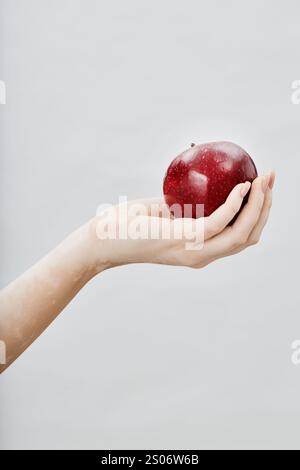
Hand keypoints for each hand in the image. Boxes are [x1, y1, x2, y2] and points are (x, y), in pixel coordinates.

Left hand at [89, 172, 274, 271]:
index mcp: (200, 251)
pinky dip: (236, 202)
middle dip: (266, 208)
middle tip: (270, 179)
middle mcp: (202, 256)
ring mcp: (194, 251)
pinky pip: (220, 221)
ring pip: (242, 232)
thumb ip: (187, 204)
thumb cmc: (129, 224)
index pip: (240, 238)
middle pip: (249, 237)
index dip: (258, 215)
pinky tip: (242, 185)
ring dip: (259, 205)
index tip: (263, 188)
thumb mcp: (165, 211)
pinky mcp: (184, 240)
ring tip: (263, 179)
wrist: (103, 239)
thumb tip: (205, 181)